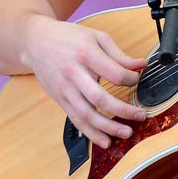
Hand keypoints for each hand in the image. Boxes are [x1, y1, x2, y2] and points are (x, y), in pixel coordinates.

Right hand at [18, 15, 146, 148]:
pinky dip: (90, 132)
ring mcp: (65, 90)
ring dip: (107, 128)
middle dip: (122, 110)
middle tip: (140, 116)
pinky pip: (76, 120)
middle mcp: (74, 75)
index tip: (137, 79)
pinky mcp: (60, 100)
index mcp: (86, 55)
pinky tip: (104, 140)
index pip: (114, 74)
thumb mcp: (97, 37)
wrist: (35, 42)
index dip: (130, 79)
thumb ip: (120, 55)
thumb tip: (142, 65)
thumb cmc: (68, 38)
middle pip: (99, 98)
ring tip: (126, 133)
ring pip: (86, 114)